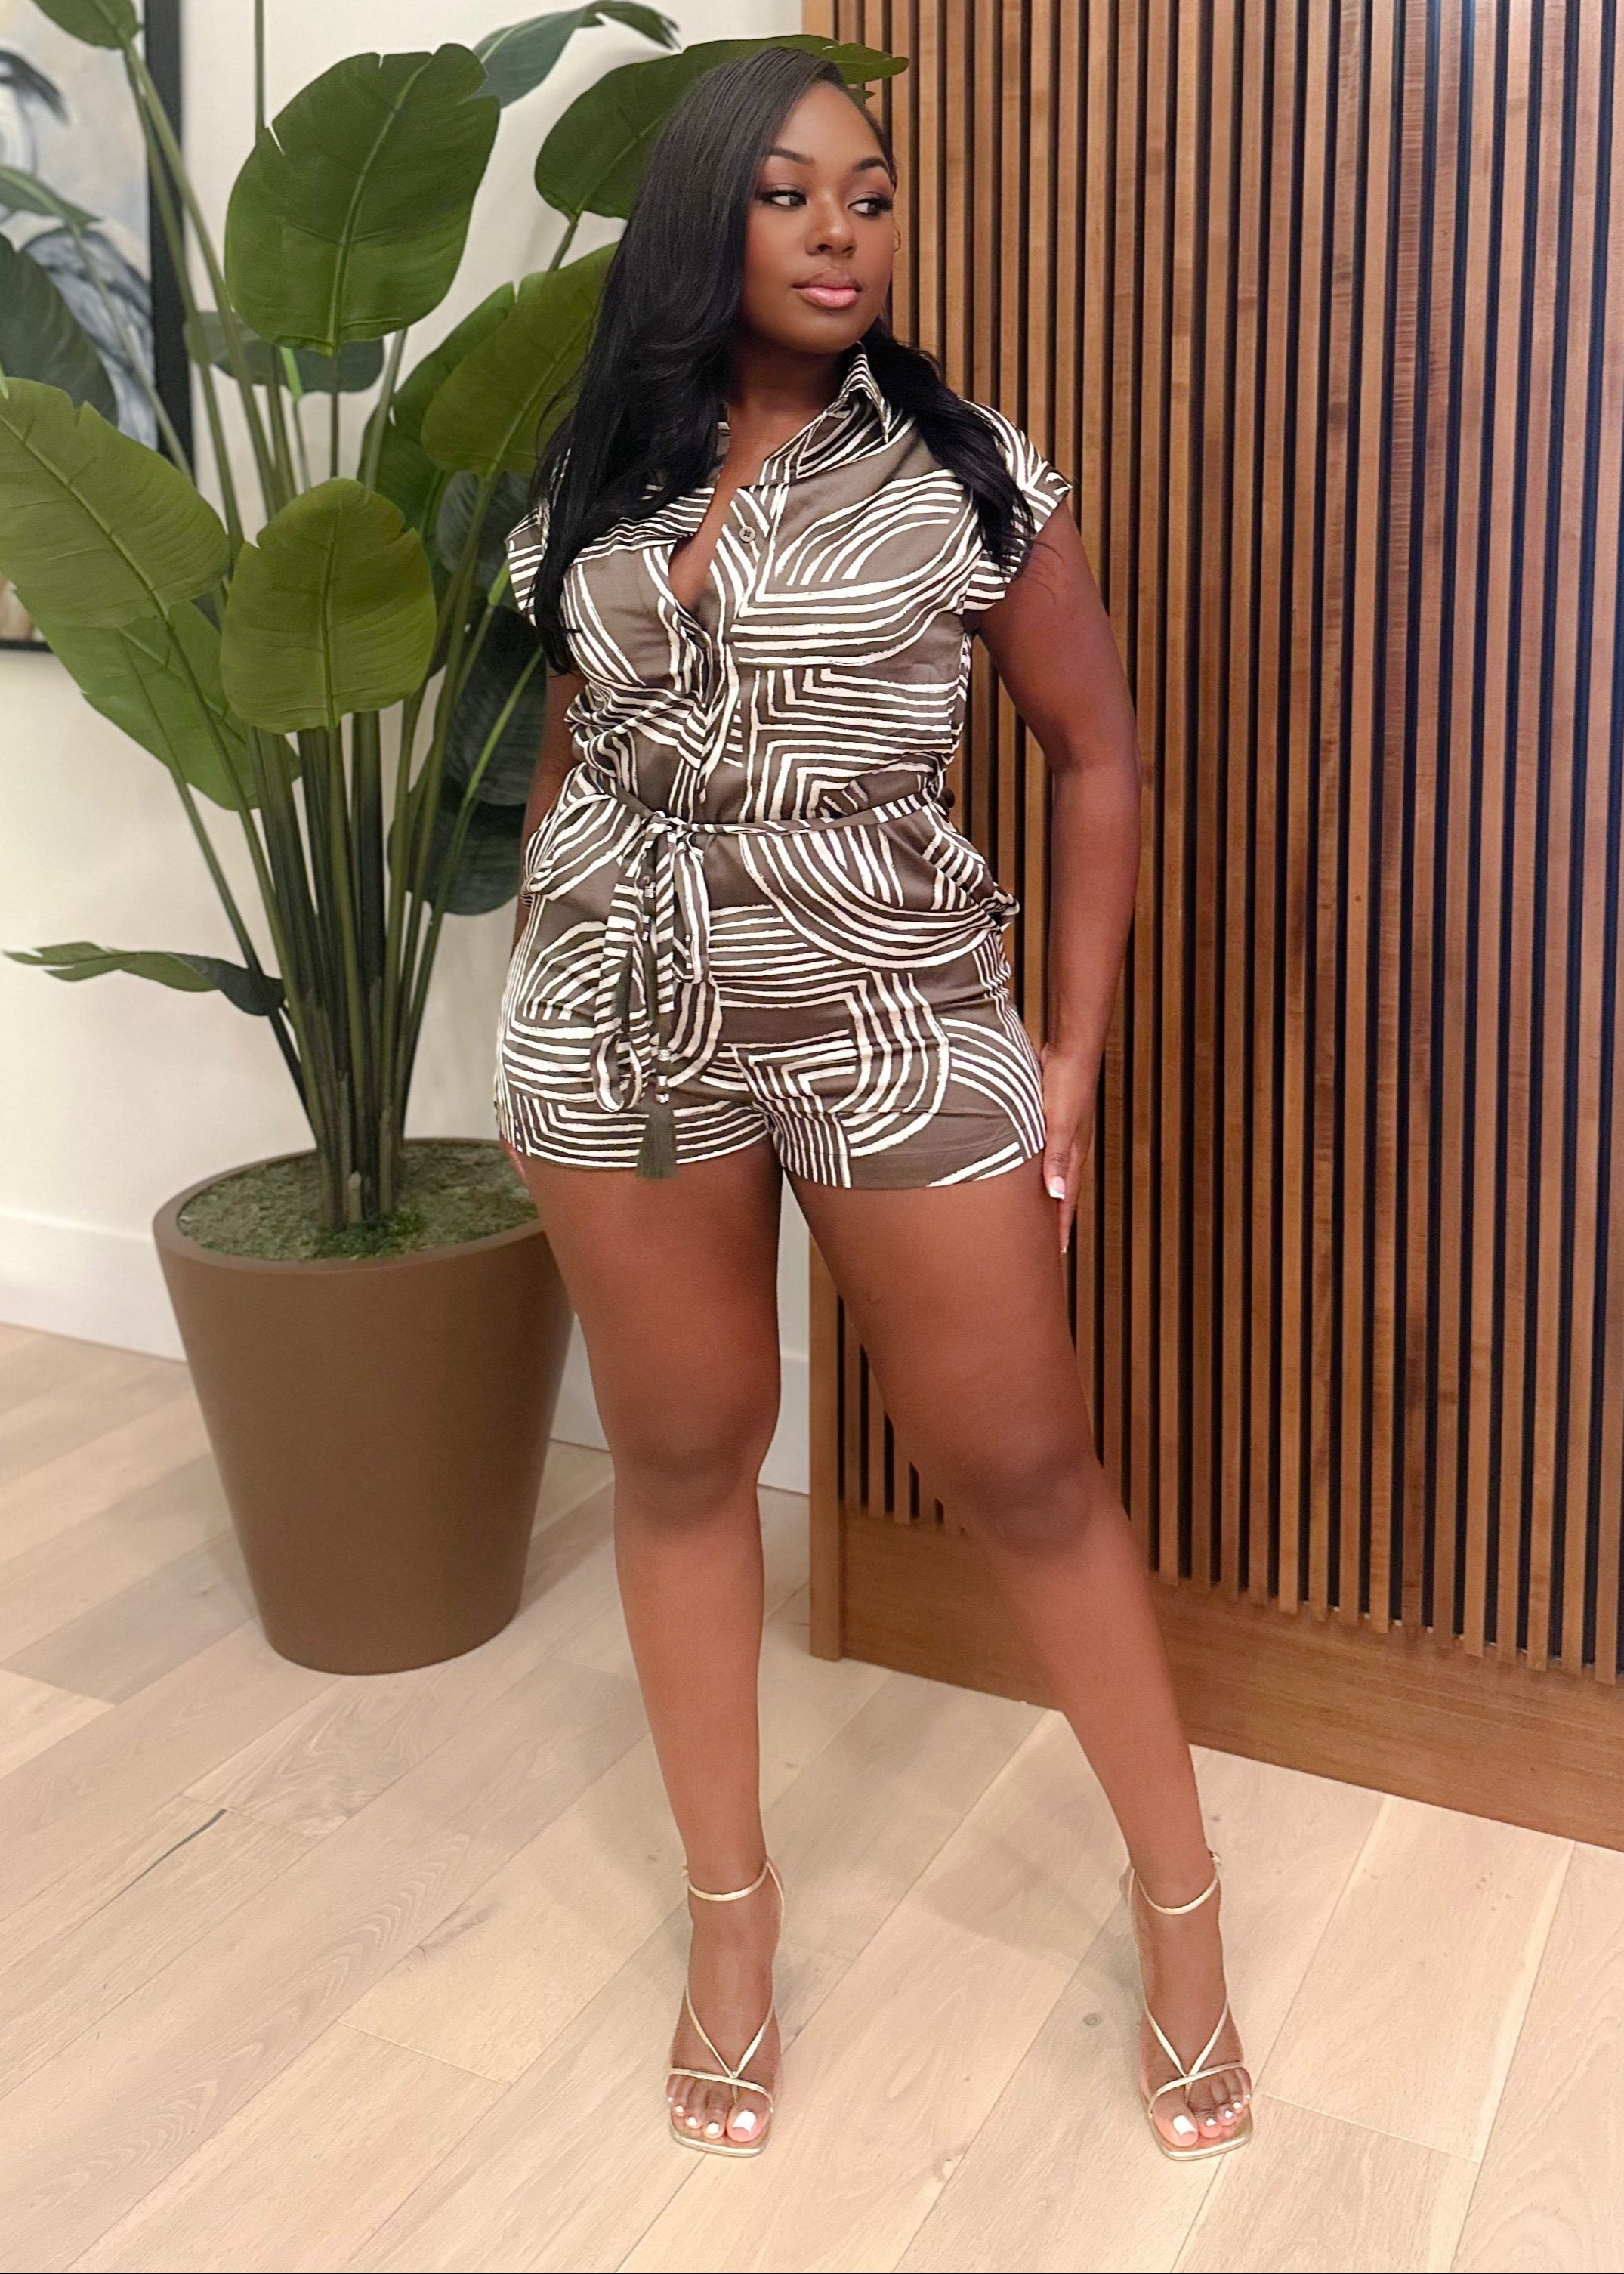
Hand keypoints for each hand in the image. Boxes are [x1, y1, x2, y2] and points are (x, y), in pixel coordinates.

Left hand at [1039, 1045, 1097, 1253]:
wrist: (1071, 1048)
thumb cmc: (1068, 1083)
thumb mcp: (1058, 1122)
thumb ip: (1055, 1158)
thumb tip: (1056, 1195)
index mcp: (1073, 1154)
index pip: (1067, 1200)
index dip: (1060, 1227)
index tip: (1055, 1255)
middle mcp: (1069, 1149)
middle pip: (1060, 1192)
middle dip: (1052, 1219)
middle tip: (1041, 1245)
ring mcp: (1060, 1135)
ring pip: (1050, 1174)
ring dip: (1042, 1196)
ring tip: (1030, 1216)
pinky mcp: (1049, 1121)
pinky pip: (1041, 1155)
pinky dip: (1034, 1171)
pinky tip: (1021, 1172)